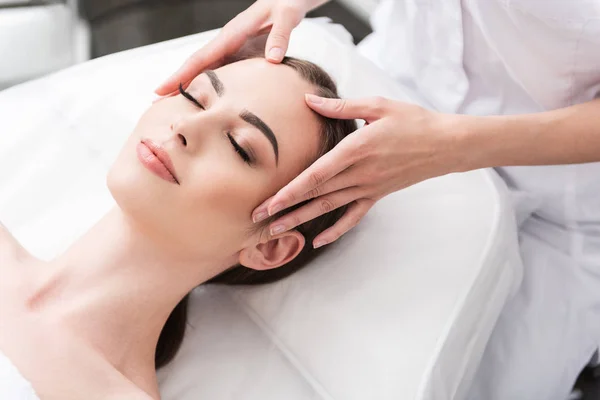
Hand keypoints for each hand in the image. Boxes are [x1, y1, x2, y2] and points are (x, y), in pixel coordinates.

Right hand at [155, 0, 327, 95]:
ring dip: (189, 86)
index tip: (161, 89)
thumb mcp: (287, 17)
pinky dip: (208, 85)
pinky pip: (220, 73)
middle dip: (176, 83)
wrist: (289, 0)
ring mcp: (232, 49)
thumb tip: (273, 59)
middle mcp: (226, 42)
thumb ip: (280, 37)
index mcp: (231, 34)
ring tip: (173, 105)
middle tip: (156, 103)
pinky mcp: (240, 55)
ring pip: (205, 70)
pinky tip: (202, 99)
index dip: (181, 75)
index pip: (200, 58)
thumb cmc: (287, 5)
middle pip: (195, 66)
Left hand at [252, 95, 467, 247]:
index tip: (268, 202)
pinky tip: (318, 241)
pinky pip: (353, 217)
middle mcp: (359, 174)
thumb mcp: (377, 105)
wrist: (445, 144)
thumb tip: (309, 101)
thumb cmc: (412, 120)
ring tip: (276, 230)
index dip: (290, 190)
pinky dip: (336, 230)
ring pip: (328, 208)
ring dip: (301, 219)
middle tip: (257, 219)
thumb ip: (341, 107)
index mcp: (355, 150)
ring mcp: (368, 188)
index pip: (315, 175)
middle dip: (284, 208)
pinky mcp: (377, 195)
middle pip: (315, 195)